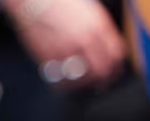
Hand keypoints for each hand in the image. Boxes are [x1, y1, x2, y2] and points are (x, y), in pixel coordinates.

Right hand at [4, 0, 126, 86]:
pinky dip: (64, 83)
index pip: (115, 55)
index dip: (116, 67)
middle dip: (102, 80)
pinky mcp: (48, 58)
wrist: (34, 1)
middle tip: (100, 83)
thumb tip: (105, 49)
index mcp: (97, 26)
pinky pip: (60, 79)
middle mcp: (84, 40)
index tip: (113, 72)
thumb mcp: (90, 11)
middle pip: (101, 70)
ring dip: (83, 83)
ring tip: (81, 82)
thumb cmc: (61, 3)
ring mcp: (65, 50)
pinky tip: (64, 80)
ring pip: (81, 79)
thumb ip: (100, 30)